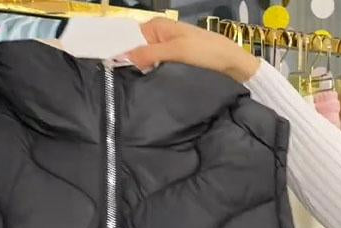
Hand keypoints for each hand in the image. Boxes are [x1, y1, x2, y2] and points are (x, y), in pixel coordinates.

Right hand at [125, 19, 259, 82]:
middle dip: (129, 63)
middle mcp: (158, 37)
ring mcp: (165, 52)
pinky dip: (151, 78)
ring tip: (132, 87)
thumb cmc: (206, 52)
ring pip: (144, 62)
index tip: (109, 68)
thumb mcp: (177, 51)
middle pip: (135, 50)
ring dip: (141, 73)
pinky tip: (146, 88)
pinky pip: (155, 71)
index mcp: (157, 26)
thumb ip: (150, 53)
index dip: (120, 50)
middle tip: (120, 82)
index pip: (130, 37)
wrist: (232, 65)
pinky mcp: (172, 65)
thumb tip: (125, 58)